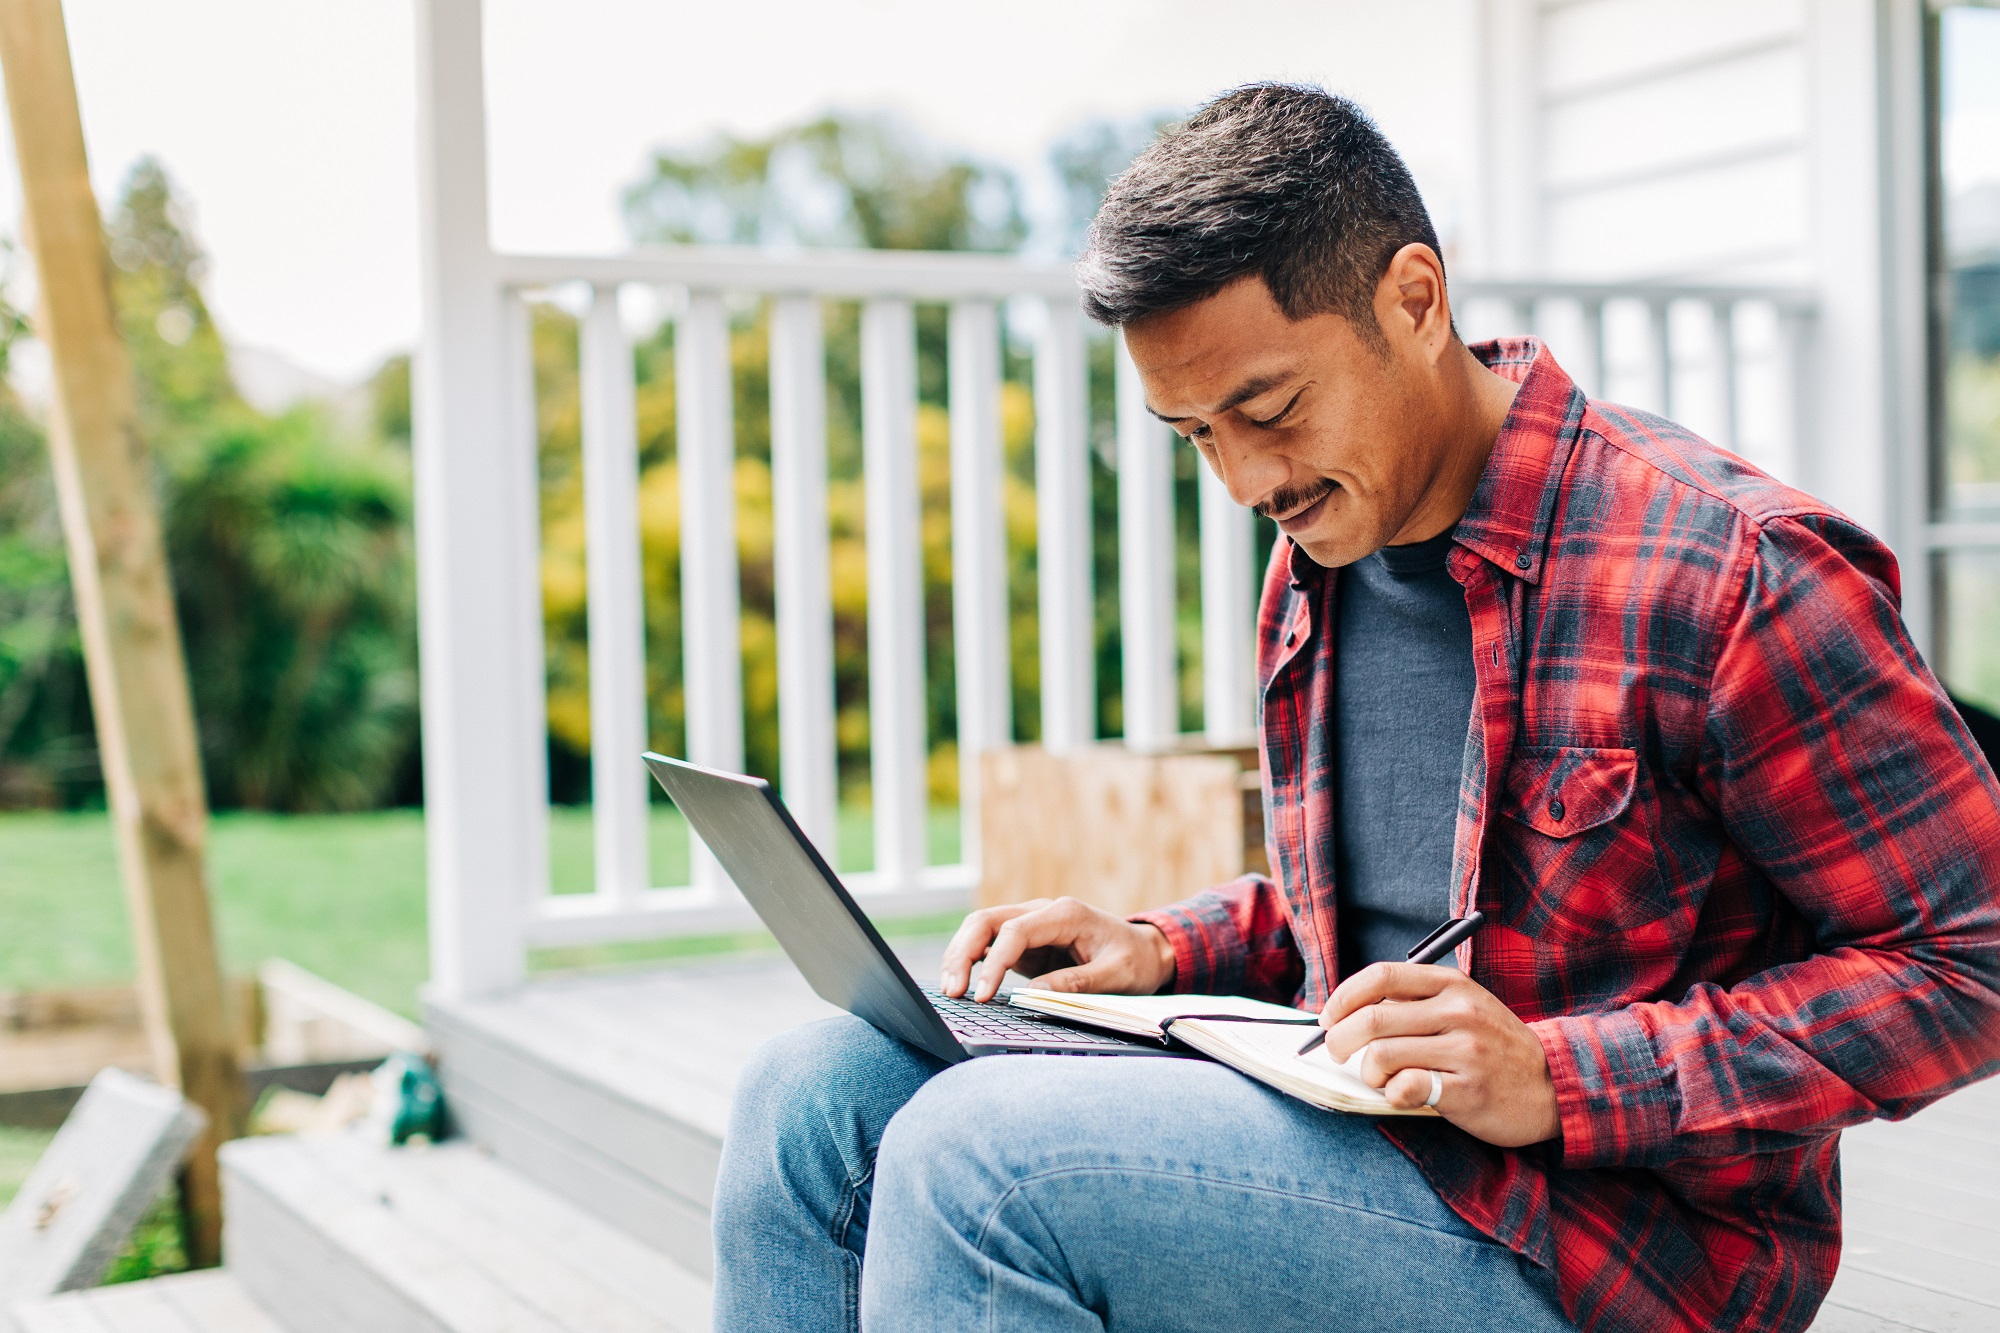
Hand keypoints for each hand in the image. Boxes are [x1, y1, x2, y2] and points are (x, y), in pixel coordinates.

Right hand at [939, 897, 1176, 1001]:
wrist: (1145, 951)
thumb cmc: (1134, 961)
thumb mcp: (1116, 976)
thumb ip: (1076, 983)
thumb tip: (1032, 994)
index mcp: (1065, 914)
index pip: (1015, 930)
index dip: (993, 963)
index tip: (982, 995)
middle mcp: (1043, 912)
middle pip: (987, 920)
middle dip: (963, 952)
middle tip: (953, 991)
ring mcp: (1032, 924)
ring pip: (982, 928)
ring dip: (961, 955)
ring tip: (951, 989)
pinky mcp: (1026, 942)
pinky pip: (990, 943)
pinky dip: (972, 959)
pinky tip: (961, 981)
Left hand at [1316, 962, 1558, 1147]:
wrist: (1552, 1086)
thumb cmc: (1492, 1046)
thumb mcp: (1462, 1006)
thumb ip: (1415, 1003)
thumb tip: (1347, 1012)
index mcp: (1451, 984)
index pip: (1380, 977)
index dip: (1343, 997)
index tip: (1328, 1018)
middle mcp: (1458, 1012)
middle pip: (1372, 1019)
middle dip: (1339, 1040)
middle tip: (1338, 1054)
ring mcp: (1465, 1051)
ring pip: (1381, 1055)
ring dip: (1367, 1072)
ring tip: (1380, 1078)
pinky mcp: (1467, 1090)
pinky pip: (1405, 1088)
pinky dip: (1392, 1094)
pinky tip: (1403, 1094)